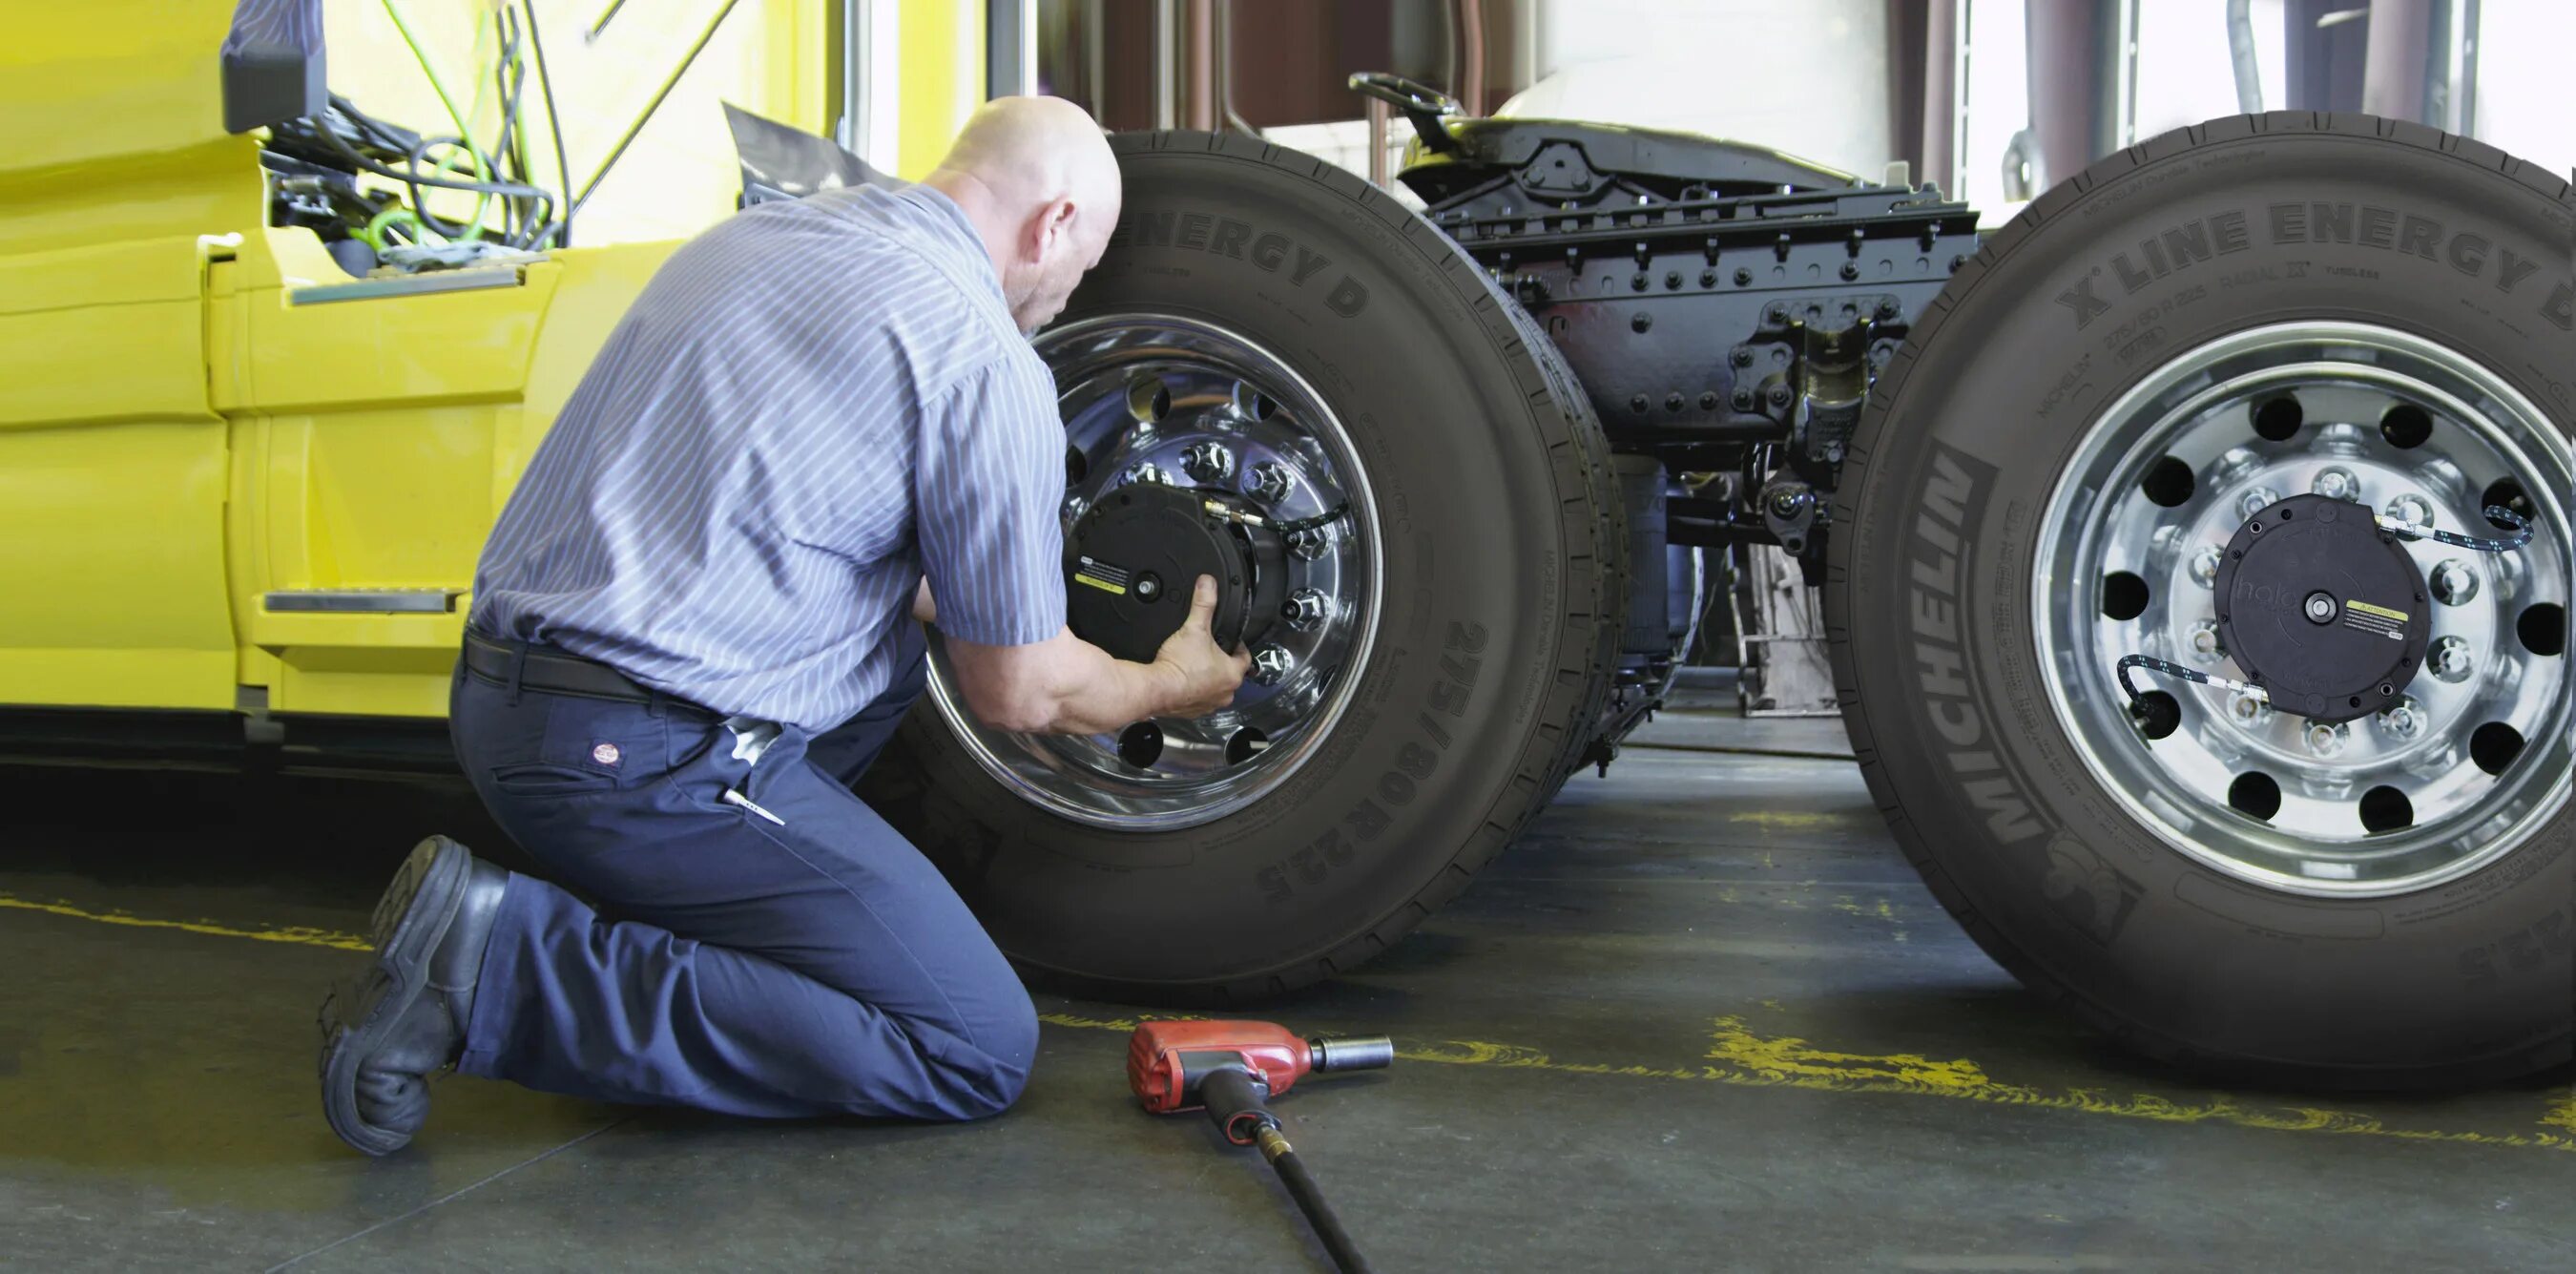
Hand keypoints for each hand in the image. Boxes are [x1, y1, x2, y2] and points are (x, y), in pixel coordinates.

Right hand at [1151, 575, 1251, 716]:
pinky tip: (1182, 681)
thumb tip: (1208, 584)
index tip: (1231, 641)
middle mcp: (1224, 693)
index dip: (1237, 646)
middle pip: (1229, 674)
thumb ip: (1203, 604)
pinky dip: (1193, 691)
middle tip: (1209, 651)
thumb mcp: (1194, 628)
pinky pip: (1197, 699)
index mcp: (1232, 674)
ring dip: (1207, 679)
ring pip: (1214, 689)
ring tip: (1194, 666)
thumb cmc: (1178, 666)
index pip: (1244, 658)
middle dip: (1221, 663)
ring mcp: (1208, 705)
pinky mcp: (1191, 711)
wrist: (1155, 689)